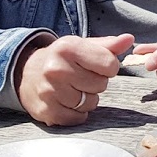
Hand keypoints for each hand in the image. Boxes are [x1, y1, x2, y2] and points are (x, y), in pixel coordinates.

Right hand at [15, 33, 132, 126]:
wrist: (26, 73)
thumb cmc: (63, 58)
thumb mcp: (83, 45)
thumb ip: (108, 45)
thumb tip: (129, 39)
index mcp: (68, 48)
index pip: (110, 65)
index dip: (108, 67)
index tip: (97, 65)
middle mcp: (56, 69)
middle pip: (101, 85)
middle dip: (97, 83)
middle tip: (82, 77)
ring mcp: (49, 91)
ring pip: (90, 104)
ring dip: (87, 99)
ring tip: (74, 89)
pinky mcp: (45, 111)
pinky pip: (76, 118)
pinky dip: (76, 113)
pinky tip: (67, 101)